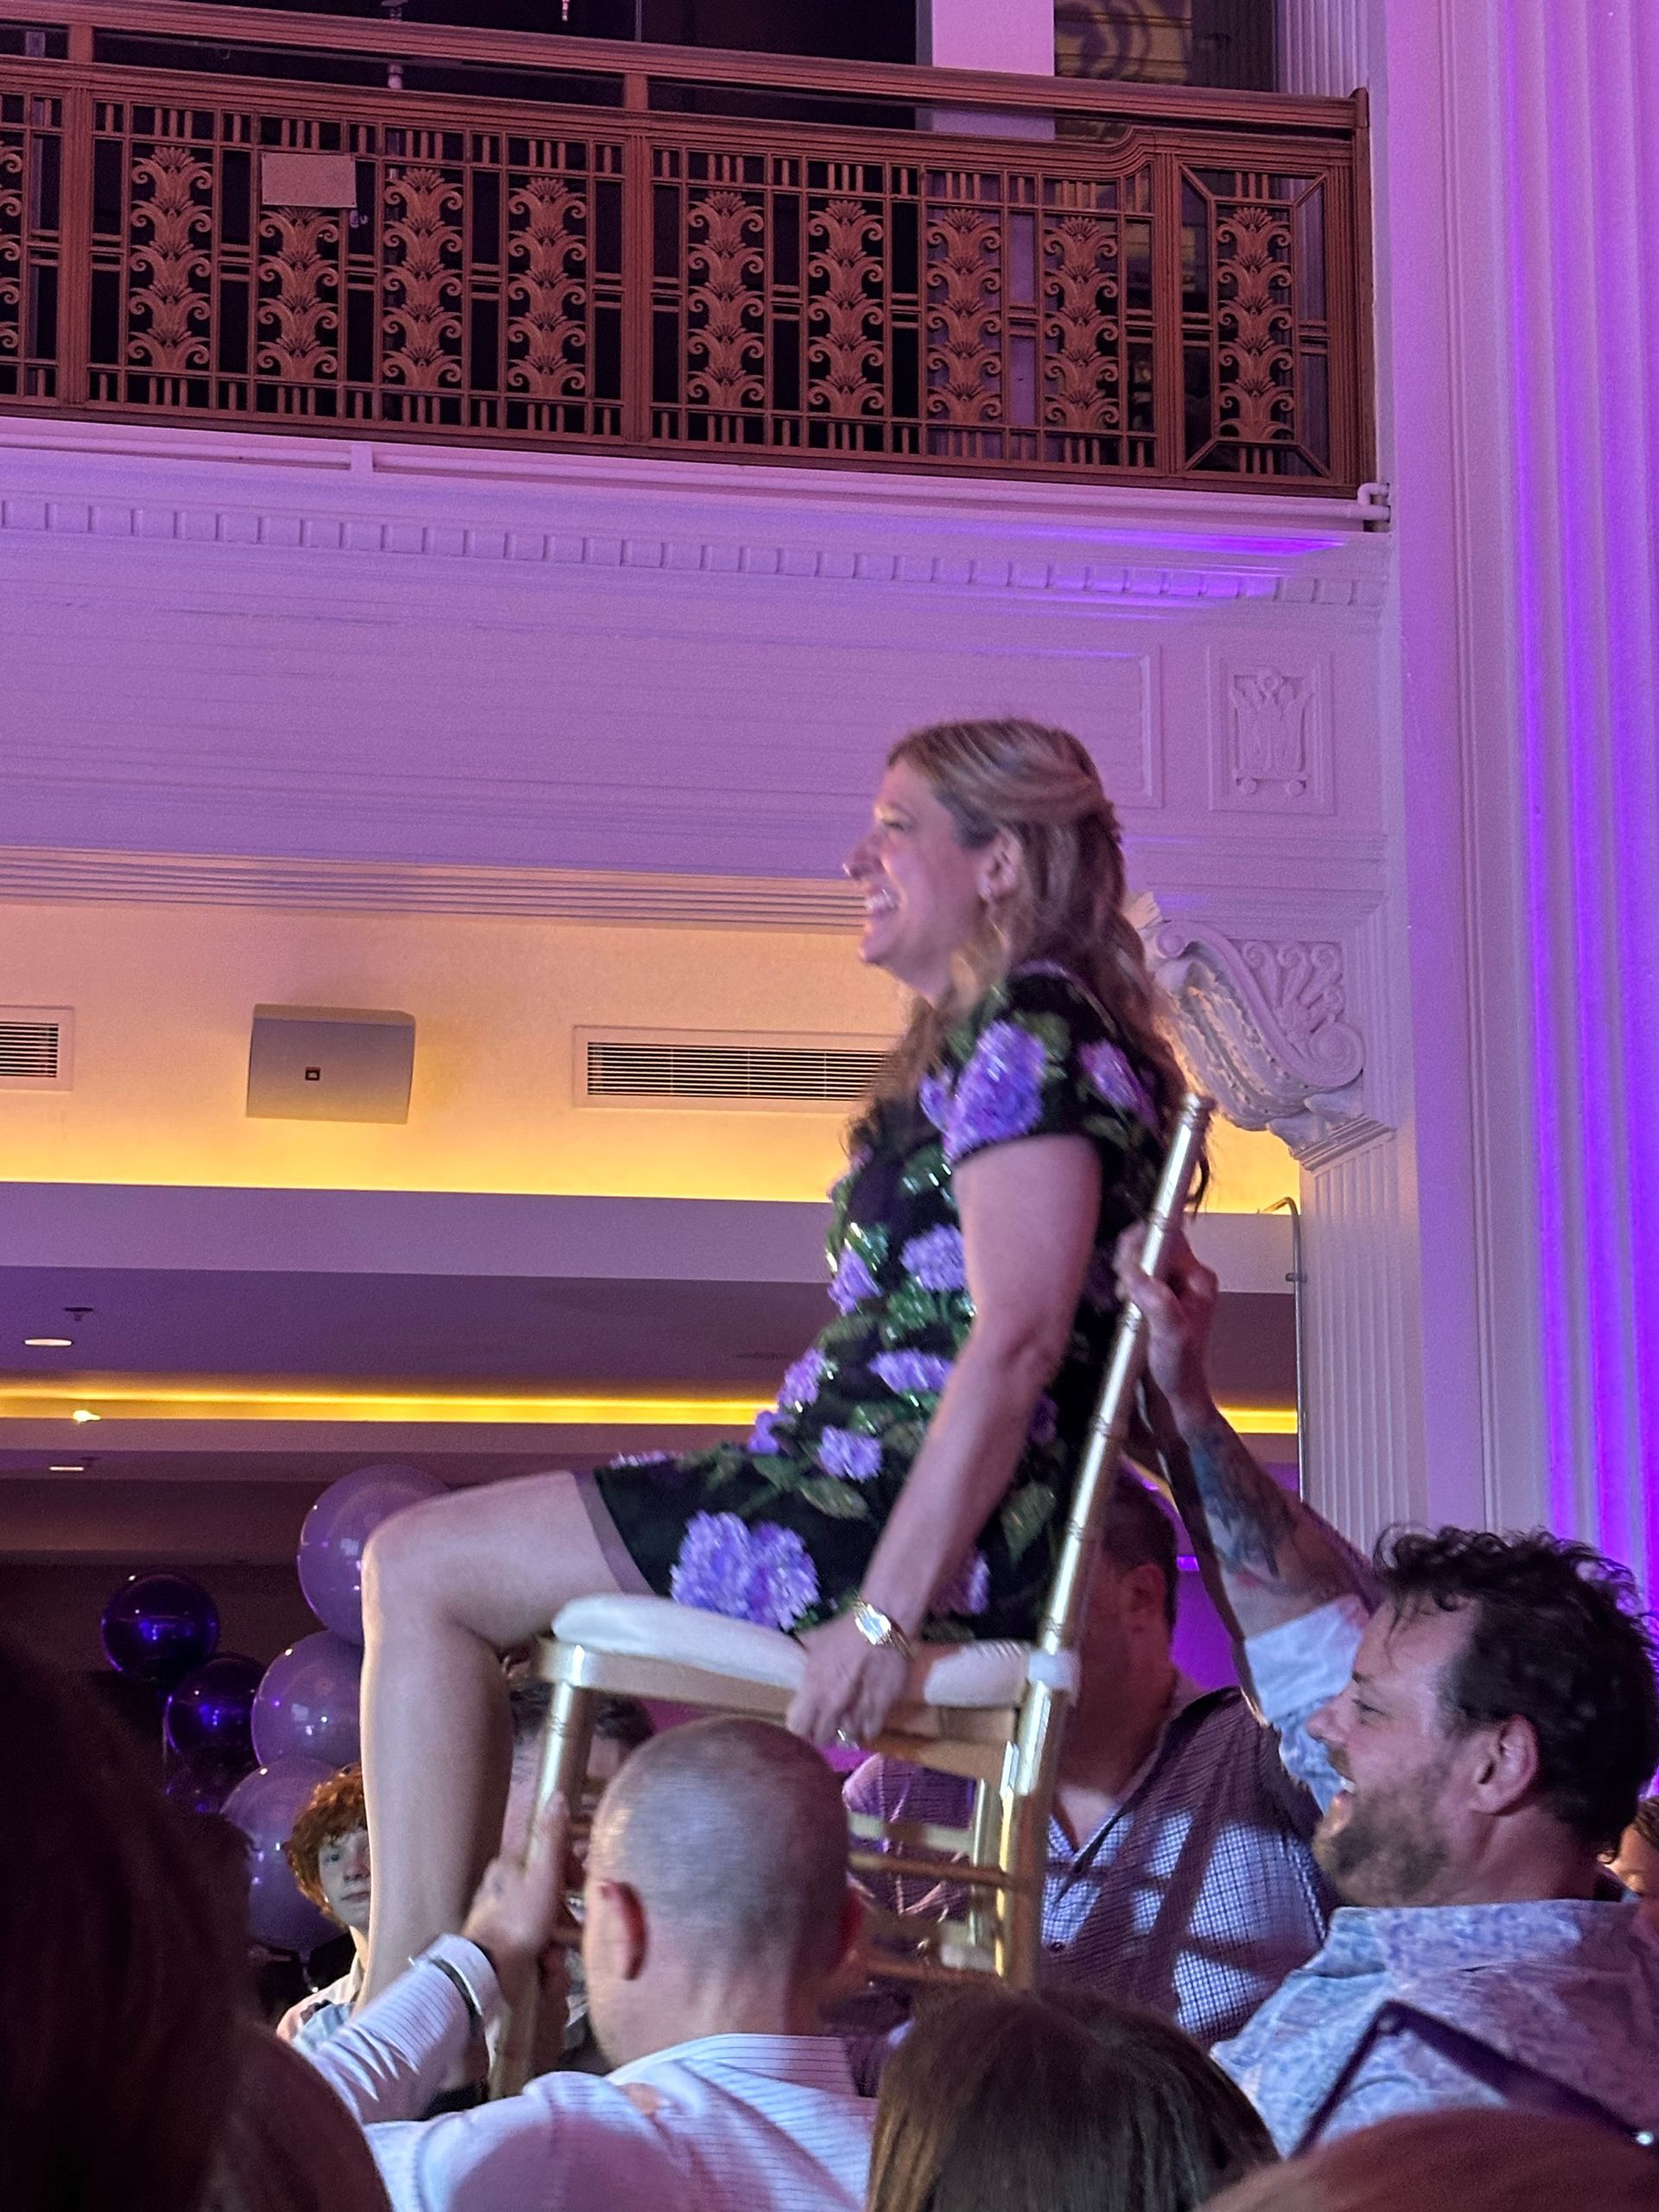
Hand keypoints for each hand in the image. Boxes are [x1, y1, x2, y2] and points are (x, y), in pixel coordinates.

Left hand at [461, 1792, 568, 2012]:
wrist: (489, 1973)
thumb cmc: (518, 1919)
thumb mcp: (542, 1873)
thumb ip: (552, 1836)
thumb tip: (558, 1795)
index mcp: (510, 1866)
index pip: (547, 1856)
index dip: (568, 1869)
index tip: (577, 1883)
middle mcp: (505, 1891)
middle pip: (550, 1896)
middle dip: (563, 1917)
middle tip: (568, 1928)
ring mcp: (505, 1922)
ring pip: (547, 1928)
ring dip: (557, 1945)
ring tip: (552, 1957)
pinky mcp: (507, 1951)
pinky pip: (537, 1952)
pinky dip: (545, 1963)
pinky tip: (544, 1969)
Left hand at [787, 1611, 910, 1746]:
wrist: (882, 1625)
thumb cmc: (845, 1630)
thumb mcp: (815, 1640)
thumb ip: (803, 1653)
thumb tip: (792, 1651)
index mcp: (814, 1689)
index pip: (798, 1728)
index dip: (800, 1726)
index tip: (804, 1720)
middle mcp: (834, 1706)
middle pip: (822, 1738)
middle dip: (822, 1732)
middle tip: (825, 1723)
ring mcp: (859, 1711)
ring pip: (847, 1738)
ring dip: (845, 1731)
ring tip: (846, 1721)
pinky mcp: (882, 1709)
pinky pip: (870, 1732)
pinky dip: (866, 1728)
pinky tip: (865, 1718)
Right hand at [1113, 1222, 1219, 1424]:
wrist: (1175, 1394)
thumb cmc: (1179, 1369)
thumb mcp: (1172, 1335)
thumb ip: (1157, 1301)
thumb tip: (1135, 1271)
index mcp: (1198, 1278)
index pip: (1170, 1238)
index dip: (1144, 1243)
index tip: (1125, 1261)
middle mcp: (1187, 1276)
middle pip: (1153, 1243)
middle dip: (1131, 1259)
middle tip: (1122, 1286)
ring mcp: (1171, 1286)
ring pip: (1141, 1258)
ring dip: (1125, 1272)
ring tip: (1123, 1298)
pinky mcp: (1155, 1296)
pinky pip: (1135, 1275)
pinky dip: (1123, 1284)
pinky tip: (1121, 1302)